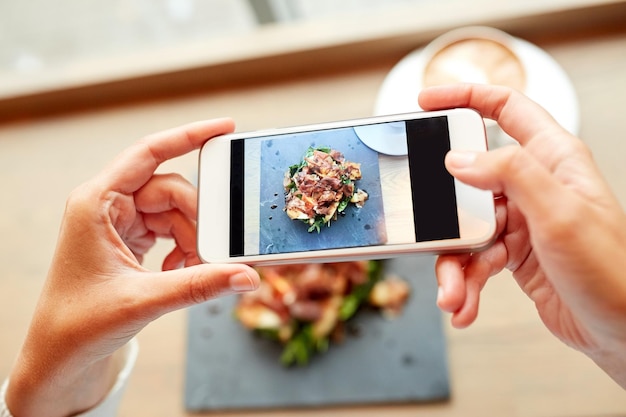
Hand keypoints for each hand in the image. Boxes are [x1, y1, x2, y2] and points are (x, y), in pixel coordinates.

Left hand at [6, 119, 259, 415]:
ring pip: (175, 212)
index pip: (149, 153)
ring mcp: (119, 221)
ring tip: (196, 269)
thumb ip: (199, 284)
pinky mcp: (129, 238)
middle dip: (199, 220)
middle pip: (171, 190)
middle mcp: (107, 205)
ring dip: (193, 240)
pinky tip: (181, 270)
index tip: (225, 128)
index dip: (189, 136)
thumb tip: (244, 275)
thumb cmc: (79, 323)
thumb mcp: (144, 300)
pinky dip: (185, 248)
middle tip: (216, 249)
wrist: (60, 354)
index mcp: (97, 202)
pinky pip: (170, 230)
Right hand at [419, 84, 625, 387]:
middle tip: (425, 224)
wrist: (624, 330)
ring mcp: (521, 219)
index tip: (426, 102)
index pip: (506, 108)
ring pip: (465, 227)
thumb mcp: (561, 214)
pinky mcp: (512, 252)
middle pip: (469, 177)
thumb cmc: (612, 270)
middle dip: (443, 209)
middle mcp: (534, 184)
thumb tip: (459, 158)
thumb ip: (512, 175)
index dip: (465, 97)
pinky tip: (464, 305)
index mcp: (552, 158)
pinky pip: (473, 259)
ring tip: (452, 292)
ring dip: (453, 264)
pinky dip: (464, 283)